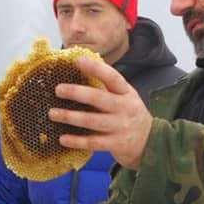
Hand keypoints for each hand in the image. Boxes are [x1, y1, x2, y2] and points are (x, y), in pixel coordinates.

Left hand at [49, 55, 152, 169]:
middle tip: (58, 89)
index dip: (95, 68)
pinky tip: (62, 139)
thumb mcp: (126, 97)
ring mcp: (120, 127)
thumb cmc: (130, 115)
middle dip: (76, 93)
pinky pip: (92, 143)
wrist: (150, 143)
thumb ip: (108, 87)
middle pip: (98, 98)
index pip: (112, 77)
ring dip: (70, 117)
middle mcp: (124, 108)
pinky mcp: (116, 144)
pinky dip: (76, 141)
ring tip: (53, 113)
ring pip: (92, 121)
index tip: (77, 60)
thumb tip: (83, 67)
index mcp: (126, 93)